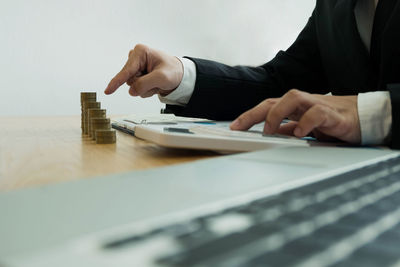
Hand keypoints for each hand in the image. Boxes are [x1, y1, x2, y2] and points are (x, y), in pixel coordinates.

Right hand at [105, 44, 182, 96]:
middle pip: (130, 80)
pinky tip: (154, 84)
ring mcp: (136, 67)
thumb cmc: (173, 71)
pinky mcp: (137, 75)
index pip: (126, 71)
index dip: (116, 82)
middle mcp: (135, 57)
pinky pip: (136, 88)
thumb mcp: (162, 78)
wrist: (180, 75)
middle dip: (143, 85)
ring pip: (133, 86)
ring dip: (146, 88)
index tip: (108, 91)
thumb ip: (145, 84)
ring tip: (157, 82)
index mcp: (140, 52)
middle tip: (157, 81)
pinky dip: (147, 89)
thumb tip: (131, 91)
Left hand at [230, 89, 360, 142]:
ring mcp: (318, 105)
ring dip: (277, 113)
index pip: (267, 106)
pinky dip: (306, 122)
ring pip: (293, 97)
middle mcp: (303, 103)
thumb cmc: (332, 120)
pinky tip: (300, 133)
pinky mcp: (333, 114)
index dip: (249, 115)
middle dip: (253, 113)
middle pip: (274, 100)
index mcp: (295, 107)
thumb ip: (288, 129)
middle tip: (239, 127)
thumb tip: (268, 134)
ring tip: (269, 130)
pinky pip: (317, 112)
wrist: (364, 117)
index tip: (233, 127)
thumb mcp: (304, 127)